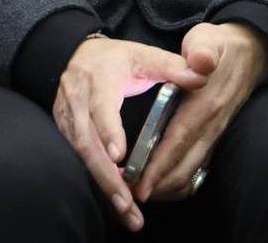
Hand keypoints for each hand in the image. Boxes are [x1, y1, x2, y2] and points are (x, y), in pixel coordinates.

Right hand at [52, 35, 206, 230]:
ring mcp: (68, 123)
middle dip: (107, 176)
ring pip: (82, 159)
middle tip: (128, 202)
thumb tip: (202, 74)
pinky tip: (116, 201)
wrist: (74, 58)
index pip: (101, 109)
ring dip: (103, 186)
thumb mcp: (142, 55)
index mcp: (98, 83)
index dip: (108, 131)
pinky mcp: (66, 136)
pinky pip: (79, 163)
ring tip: (126, 211)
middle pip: (88, 145)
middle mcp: (78, 106)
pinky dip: (97, 183)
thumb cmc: (114, 60)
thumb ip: (171, 66)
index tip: (119, 154)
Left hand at [135, 22, 267, 203]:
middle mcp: (211, 126)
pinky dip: (176, 182)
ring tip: (137, 191)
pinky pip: (195, 170)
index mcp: (204, 105)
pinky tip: (158, 183)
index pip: (178, 141)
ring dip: (165, 187)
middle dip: (156, 185)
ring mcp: (214, 135)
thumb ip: (203, 50)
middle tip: (126, 194)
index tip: (137, 183)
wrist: (248, 53)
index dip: (158, 165)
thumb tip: (202, 61)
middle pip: (183, 167)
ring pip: (190, 174)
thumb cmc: (218, 46)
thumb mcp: (207, 39)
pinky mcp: (213, 139)